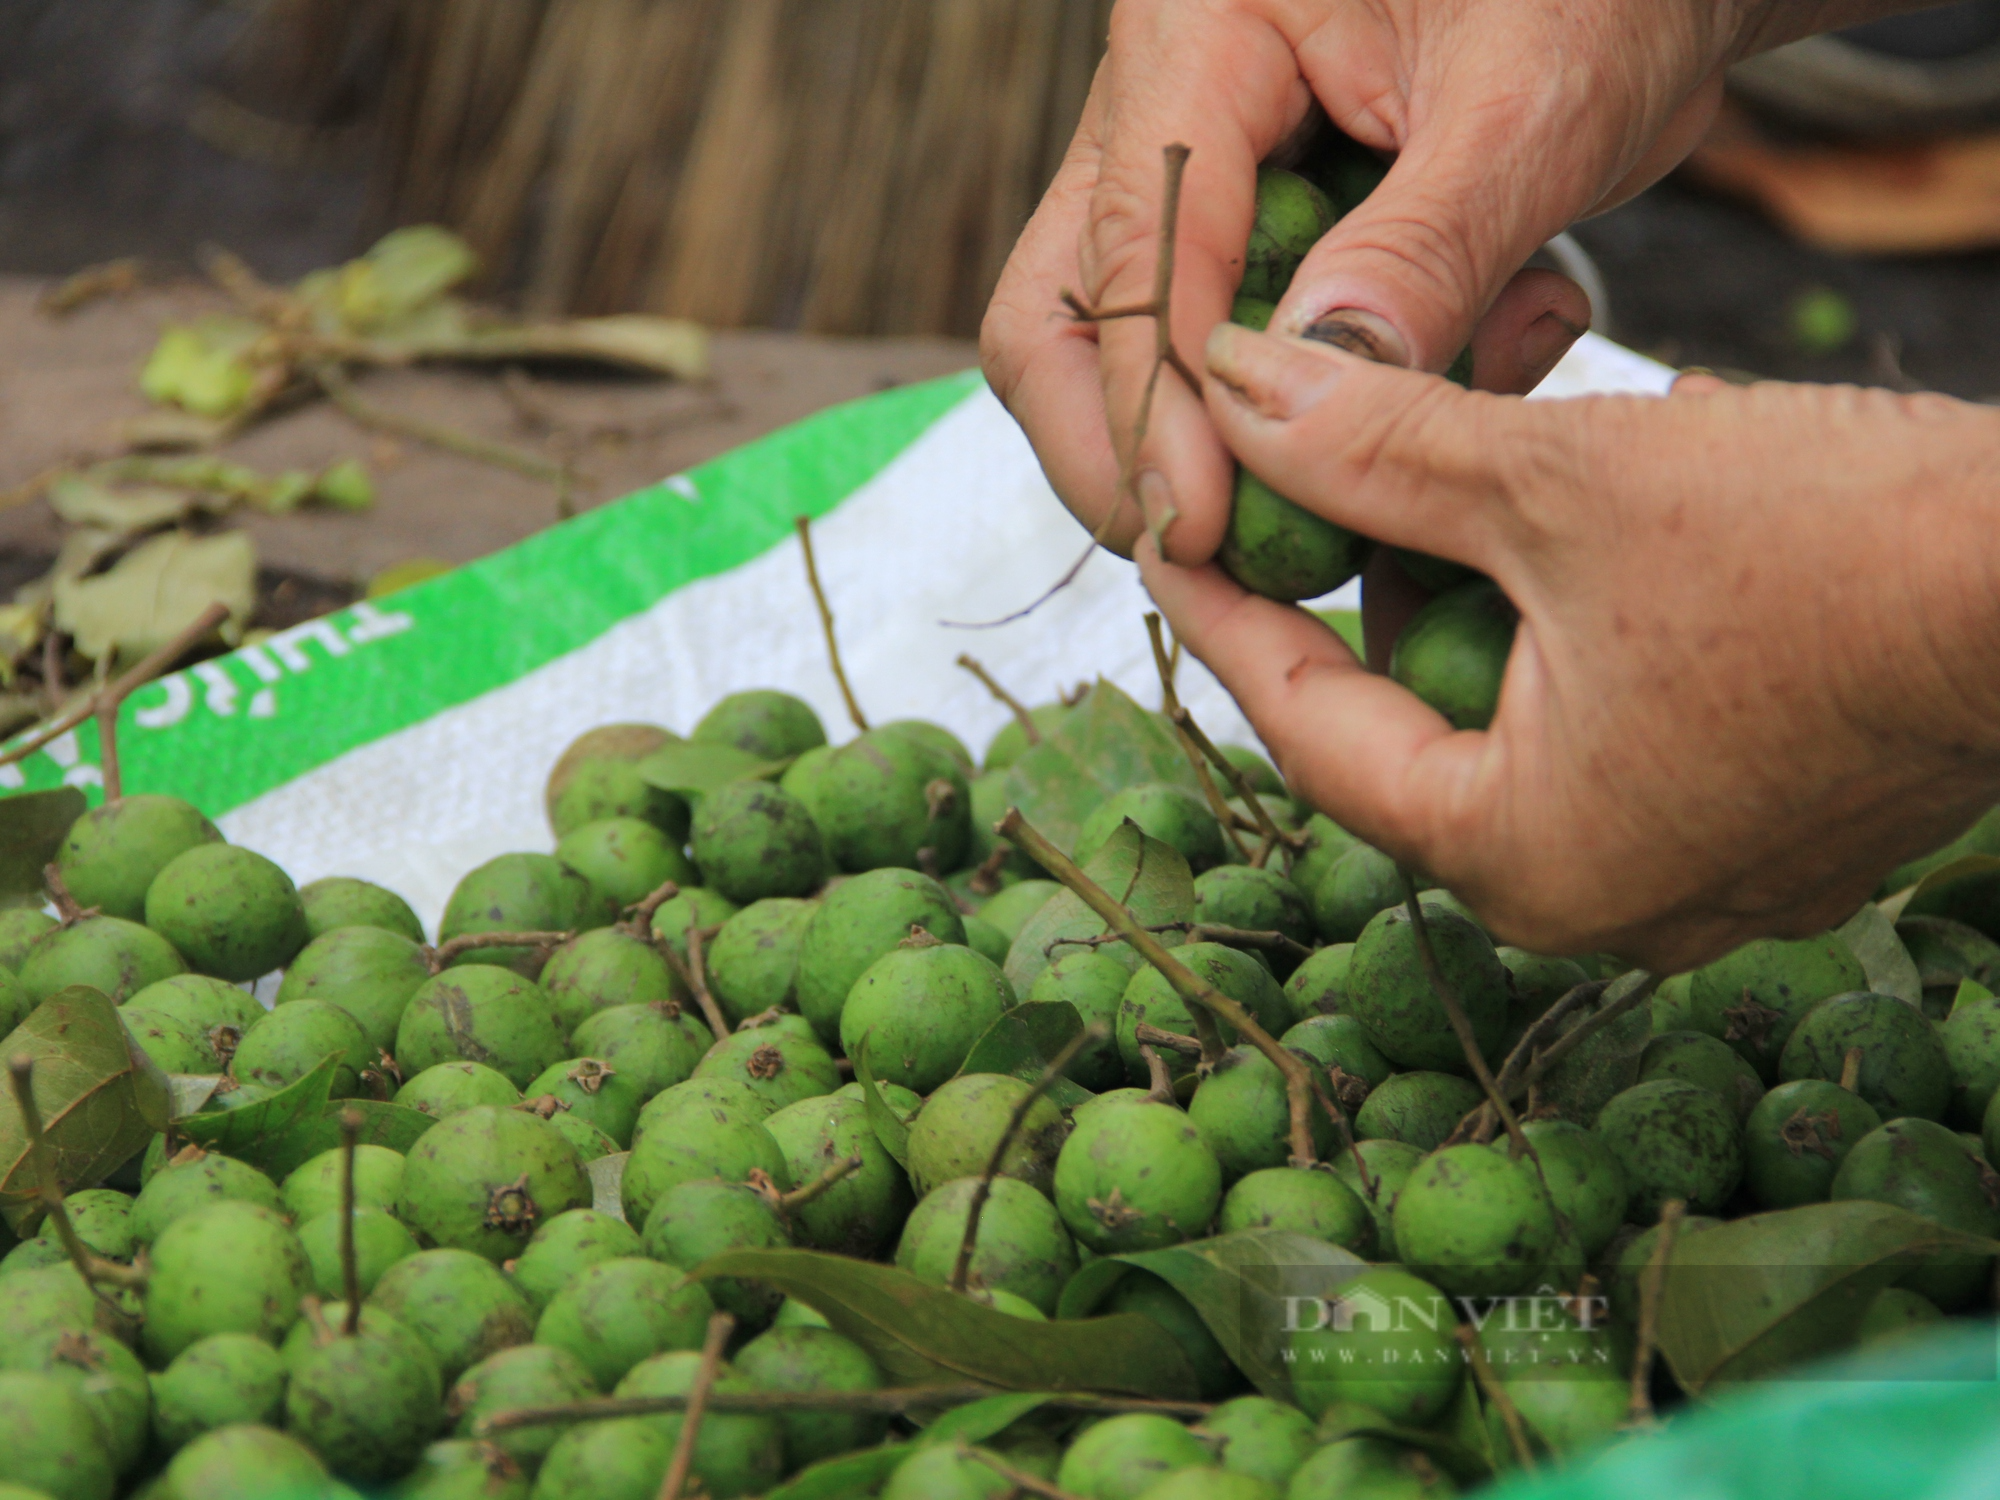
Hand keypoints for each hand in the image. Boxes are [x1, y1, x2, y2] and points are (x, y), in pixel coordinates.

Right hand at [982, 0, 1750, 564]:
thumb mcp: (1532, 106)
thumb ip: (1421, 252)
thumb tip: (1308, 398)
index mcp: (1201, 33)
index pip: (1130, 251)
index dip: (1152, 404)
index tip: (1200, 524)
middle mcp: (1170, 109)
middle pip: (1064, 319)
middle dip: (1128, 450)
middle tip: (1208, 553)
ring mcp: (1207, 185)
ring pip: (1140, 360)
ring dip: (1244, 443)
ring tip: (1369, 470)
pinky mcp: (1266, 244)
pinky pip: (1251, 366)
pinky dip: (1343, 409)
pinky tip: (1482, 357)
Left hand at [1144, 323, 1999, 970]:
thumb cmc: (1829, 546)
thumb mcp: (1559, 482)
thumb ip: (1377, 454)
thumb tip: (1232, 393)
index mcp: (1521, 858)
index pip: (1313, 733)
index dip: (1233, 622)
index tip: (1180, 540)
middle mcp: (1598, 902)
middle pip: (1414, 737)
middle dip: (1374, 605)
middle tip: (1331, 490)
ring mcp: (1696, 880)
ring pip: (1519, 730)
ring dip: (1486, 610)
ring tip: (1482, 489)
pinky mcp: (1771, 832)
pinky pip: (1616, 734)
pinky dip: (1579, 640)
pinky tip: (1597, 542)